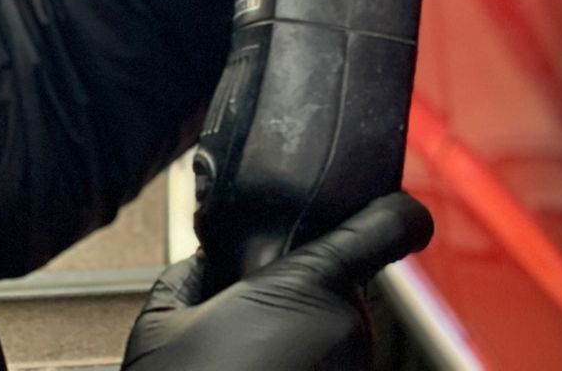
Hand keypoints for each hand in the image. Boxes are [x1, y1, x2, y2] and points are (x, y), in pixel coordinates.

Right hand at [122, 192, 435, 370]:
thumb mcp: (163, 326)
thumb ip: (191, 276)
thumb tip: (204, 259)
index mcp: (312, 284)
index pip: (391, 225)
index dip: (397, 209)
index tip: (391, 206)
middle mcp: (348, 325)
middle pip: (343, 283)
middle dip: (304, 292)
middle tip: (253, 314)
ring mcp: (354, 367)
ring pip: (337, 329)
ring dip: (304, 335)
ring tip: (251, 359)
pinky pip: (333, 365)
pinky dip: (306, 367)